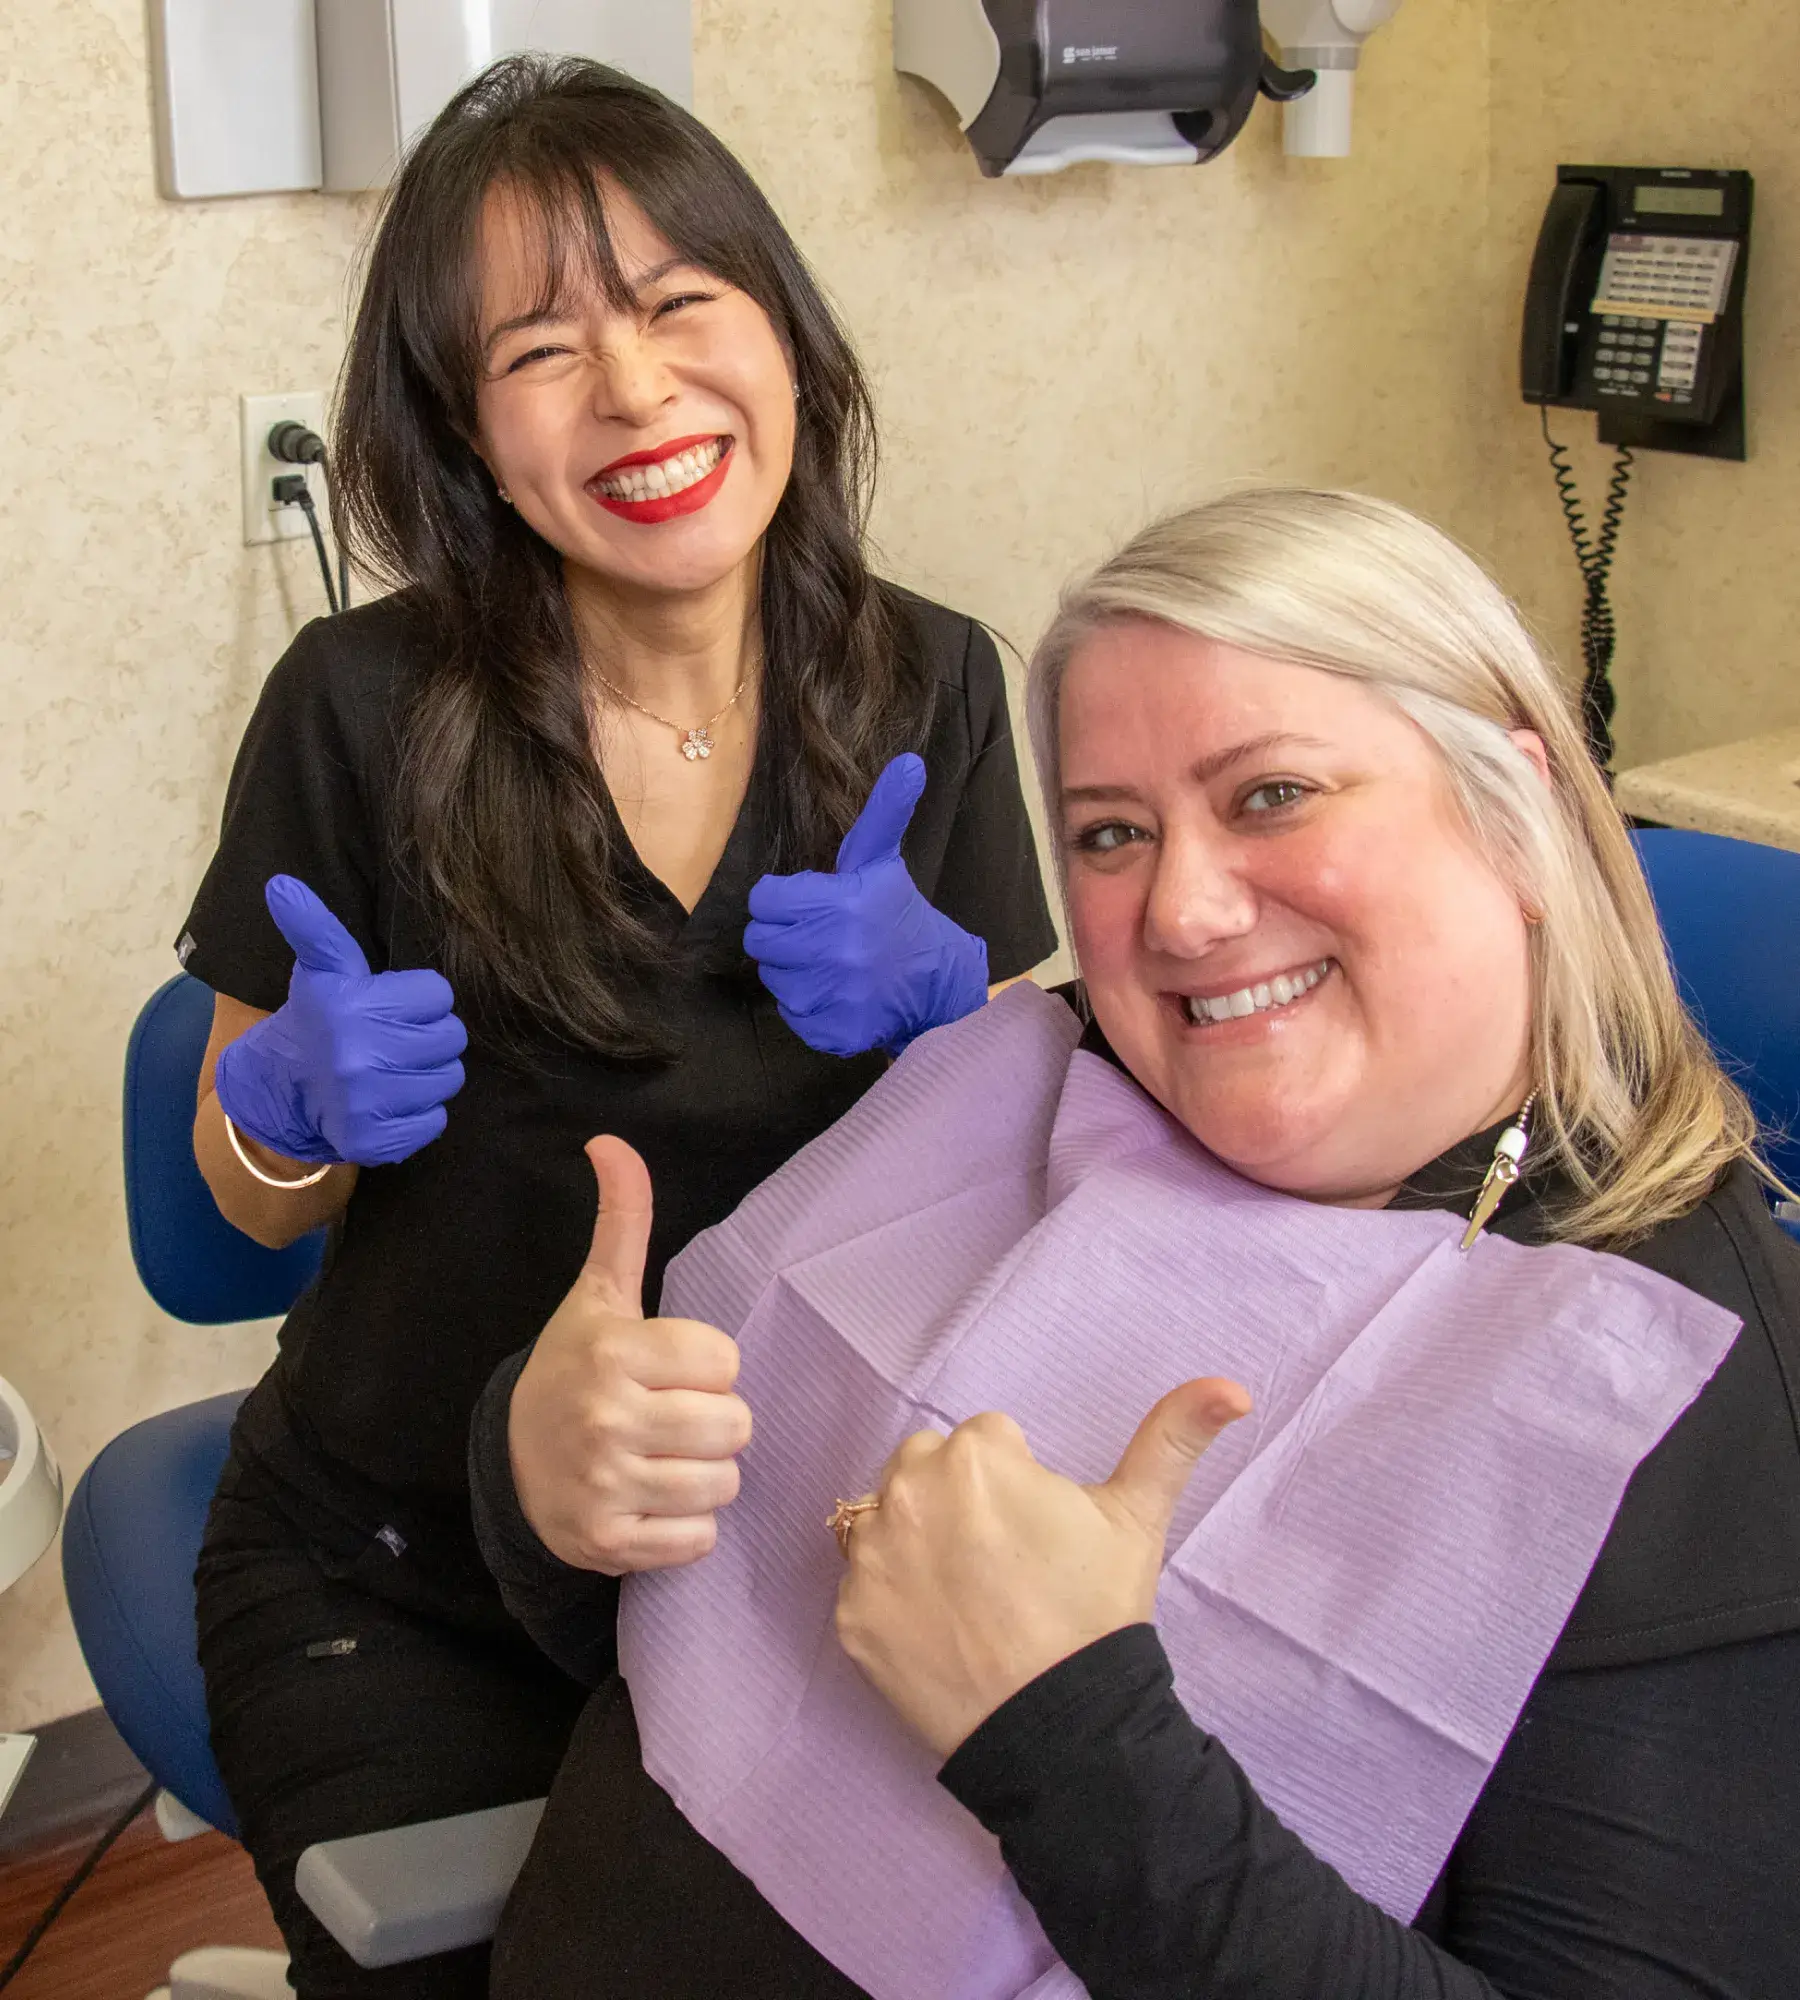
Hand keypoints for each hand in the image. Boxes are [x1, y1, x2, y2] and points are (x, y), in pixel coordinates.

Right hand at [213, 876, 465, 1167]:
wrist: (281, 1092)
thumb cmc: (317, 1021)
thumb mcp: (320, 971)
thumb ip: (315, 927)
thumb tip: (281, 883)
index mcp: (351, 1007)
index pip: (439, 995)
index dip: (419, 1000)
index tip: (390, 1007)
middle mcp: (359, 1056)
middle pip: (451, 1038)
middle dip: (428, 1036)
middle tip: (394, 1040)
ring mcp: (368, 1103)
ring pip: (449, 1079)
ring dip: (428, 1074)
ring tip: (393, 1069)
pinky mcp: (376, 1141)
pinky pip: (435, 1121)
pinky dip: (419, 1114)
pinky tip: (390, 1102)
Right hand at [506, 1136, 752, 1572]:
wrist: (512, 1463)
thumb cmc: (576, 1369)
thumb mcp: (599, 1295)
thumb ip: (622, 1222)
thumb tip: (610, 1141)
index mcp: (615, 1352)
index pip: (726, 1362)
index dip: (708, 1368)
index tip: (671, 1370)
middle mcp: (608, 1418)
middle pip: (736, 1427)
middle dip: (715, 1424)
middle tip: (672, 1419)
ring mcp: (607, 1485)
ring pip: (724, 1485)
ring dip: (704, 1476)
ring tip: (663, 1459)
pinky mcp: (610, 1542)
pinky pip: (699, 1541)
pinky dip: (685, 1529)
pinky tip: (650, 1501)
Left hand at [745, 754, 988, 1057]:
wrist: (937, 982)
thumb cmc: (896, 914)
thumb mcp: (883, 861)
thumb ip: (885, 811)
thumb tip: (910, 761)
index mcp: (840, 903)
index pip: (763, 900)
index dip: (783, 901)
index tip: (812, 905)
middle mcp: (835, 951)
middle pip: (760, 940)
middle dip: (785, 935)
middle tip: (818, 935)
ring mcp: (834, 995)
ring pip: (773, 978)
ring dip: (795, 971)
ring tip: (830, 964)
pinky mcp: (834, 1030)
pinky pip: (791, 1014)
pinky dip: (809, 1006)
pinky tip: (837, 993)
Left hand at [835, 1378, 1250, 1758]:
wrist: (1062, 1731)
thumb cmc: (1097, 1614)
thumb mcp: (1138, 1518)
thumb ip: (1174, 1436)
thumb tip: (1233, 1387)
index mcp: (975, 1454)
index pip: (989, 1442)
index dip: (1019, 1486)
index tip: (1038, 1536)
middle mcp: (908, 1490)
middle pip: (927, 1469)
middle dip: (958, 1500)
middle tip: (1003, 1565)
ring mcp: (872, 1557)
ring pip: (889, 1521)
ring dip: (918, 1544)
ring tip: (970, 1598)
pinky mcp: (849, 1616)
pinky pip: (865, 1588)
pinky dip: (893, 1605)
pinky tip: (939, 1635)